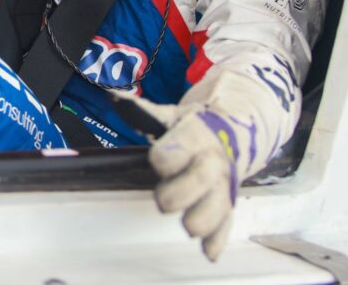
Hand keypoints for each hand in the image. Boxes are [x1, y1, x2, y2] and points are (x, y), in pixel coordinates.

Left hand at [120, 69, 277, 261]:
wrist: (234, 135)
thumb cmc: (193, 127)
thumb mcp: (171, 115)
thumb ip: (142, 111)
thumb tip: (113, 96)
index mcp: (196, 136)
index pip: (182, 147)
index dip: (168, 156)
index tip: (157, 161)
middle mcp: (212, 161)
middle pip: (201, 180)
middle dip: (181, 193)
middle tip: (163, 201)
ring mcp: (223, 185)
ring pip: (218, 206)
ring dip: (203, 219)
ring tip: (188, 225)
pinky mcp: (227, 204)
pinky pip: (227, 223)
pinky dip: (218, 239)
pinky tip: (208, 251)